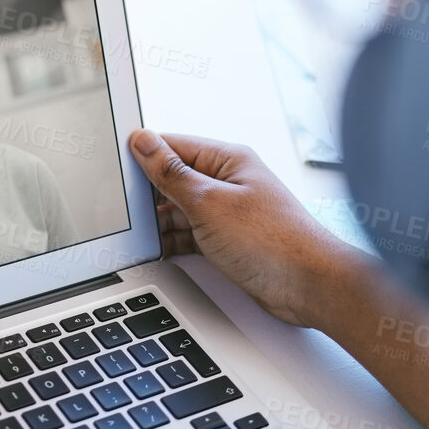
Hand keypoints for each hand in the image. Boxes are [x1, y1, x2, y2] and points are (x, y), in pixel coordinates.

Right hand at [127, 129, 341, 328]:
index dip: (144, 155)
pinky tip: (160, 249)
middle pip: (175, 179)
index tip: (117, 167)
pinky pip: (192, 234)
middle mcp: (229, 182)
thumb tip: (144, 142)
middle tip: (126, 210)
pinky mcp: (230, 241)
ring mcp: (229, 213)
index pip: (174, 145)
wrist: (311, 287)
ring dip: (162, 222)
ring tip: (142, 235)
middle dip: (151, 195)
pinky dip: (175, 241)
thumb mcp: (209, 203)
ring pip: (181, 210)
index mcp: (228, 160)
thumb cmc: (274, 241)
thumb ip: (171, 173)